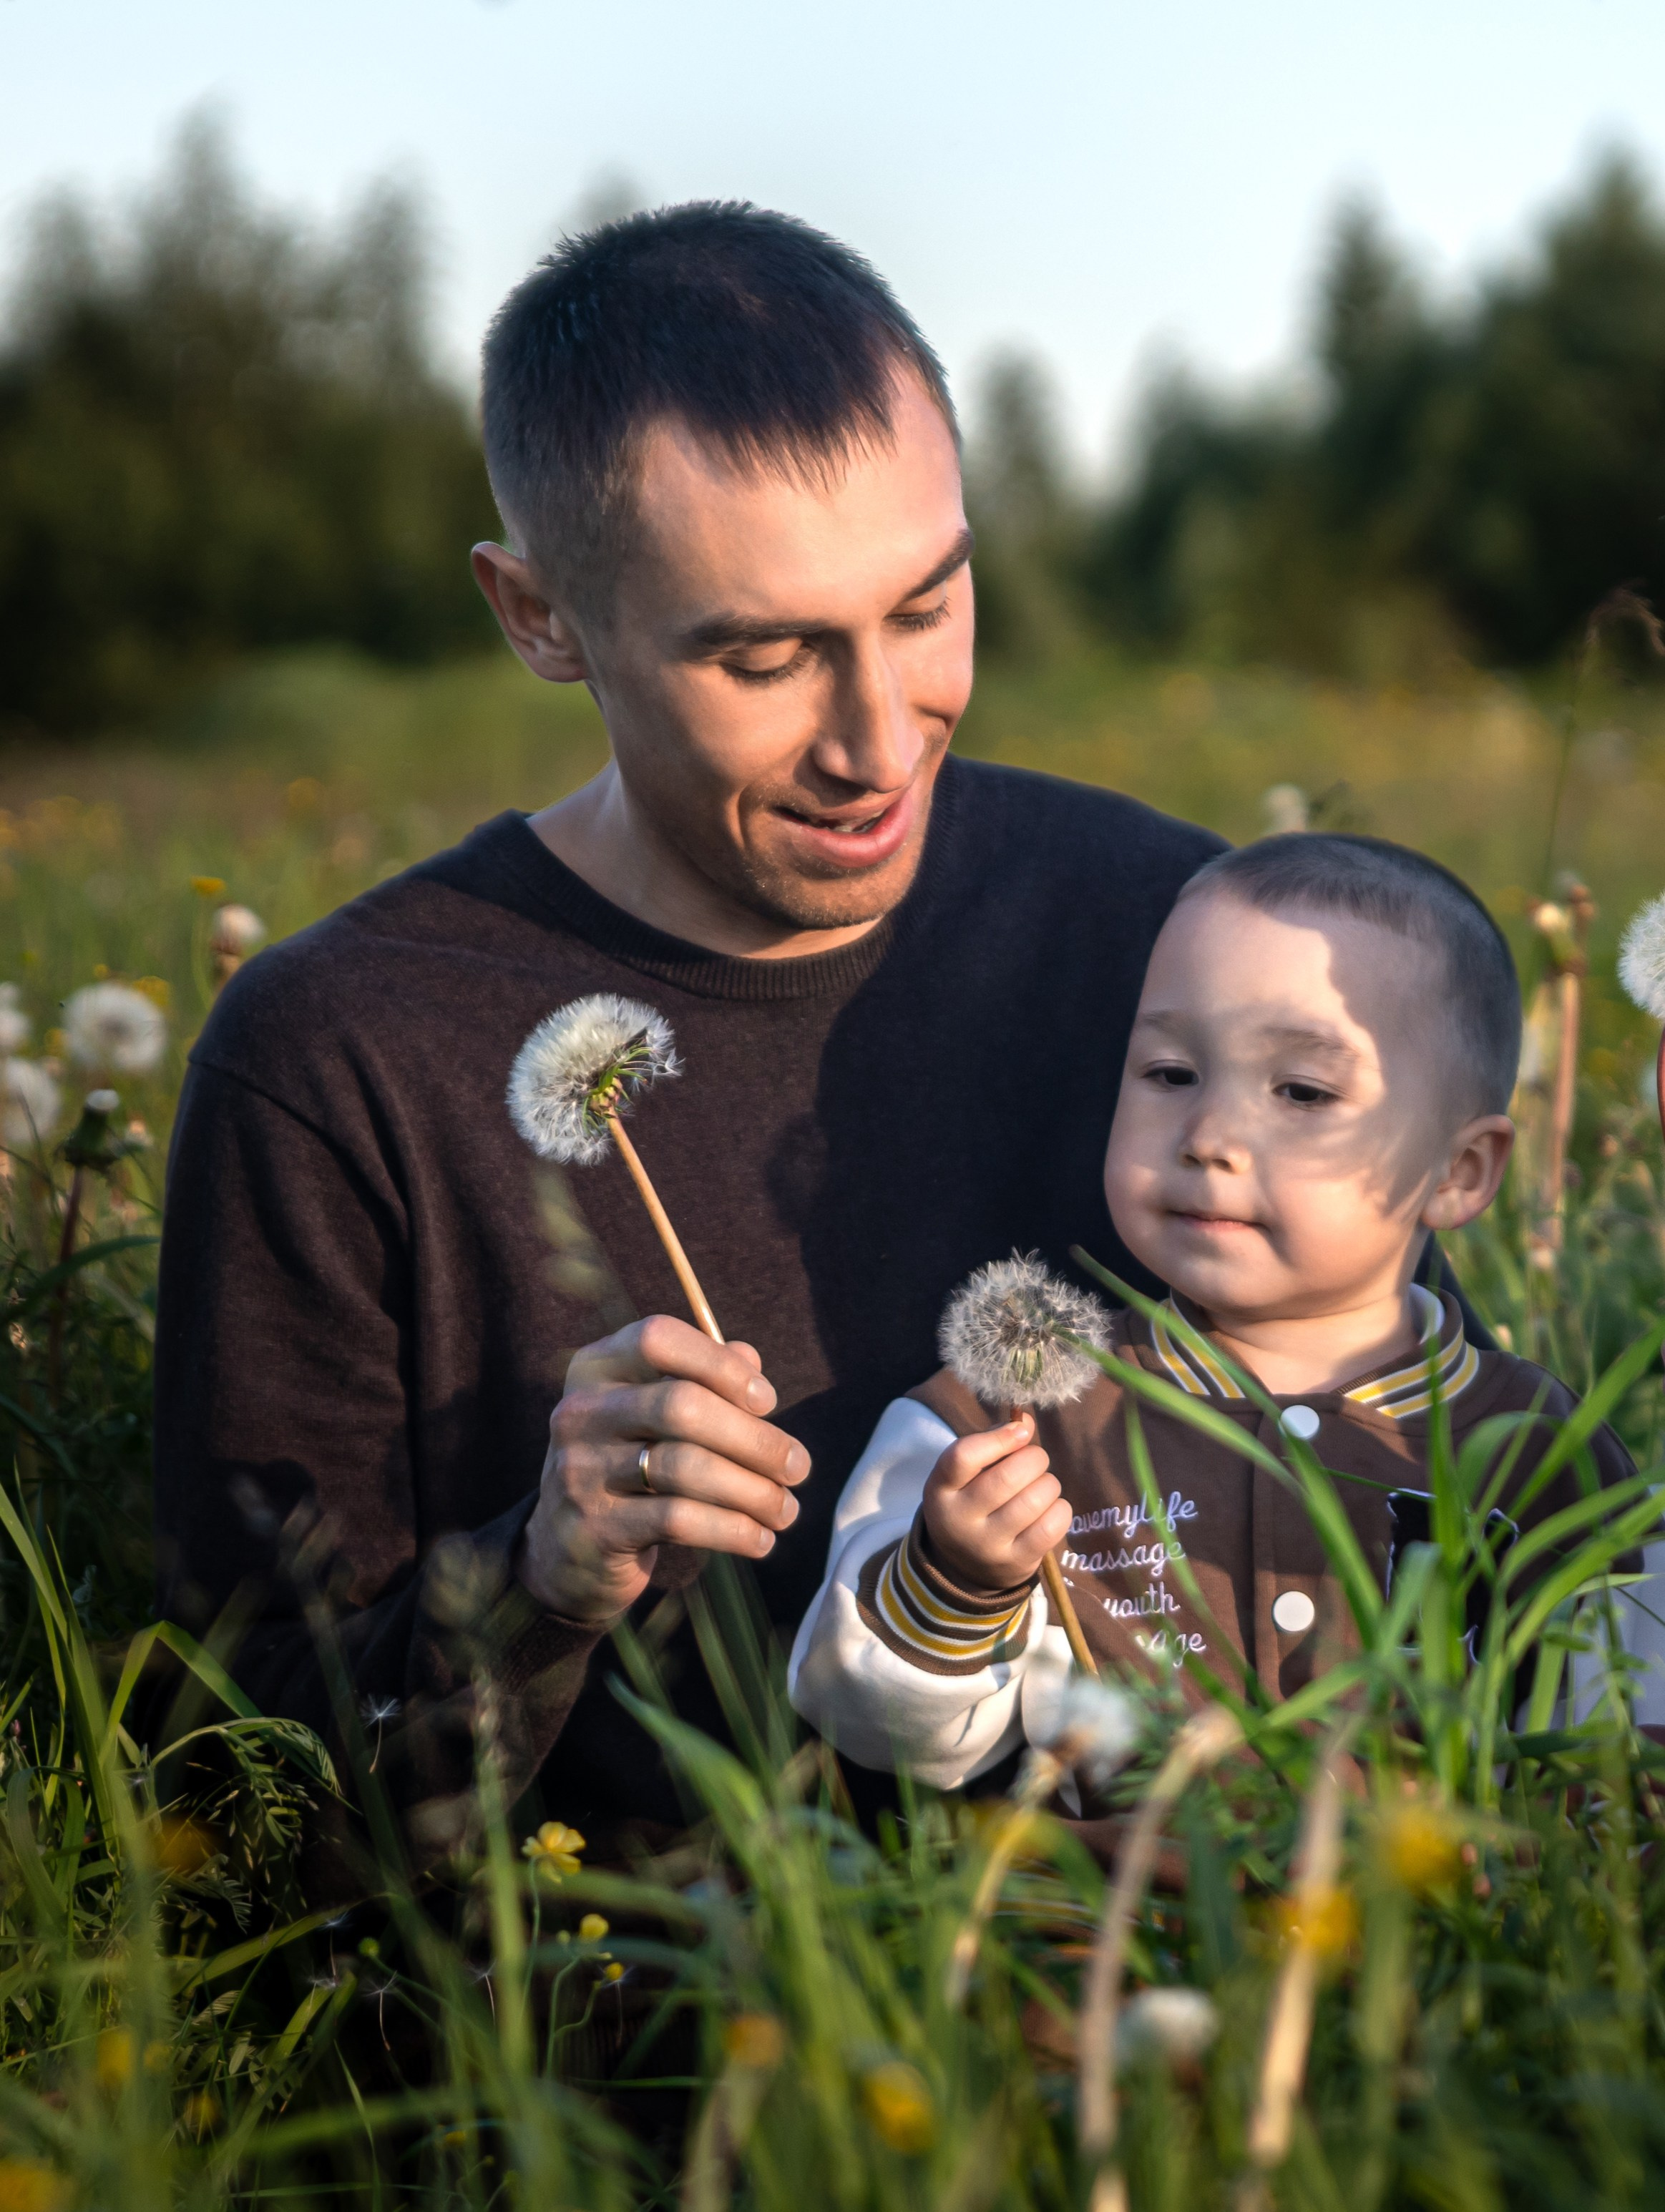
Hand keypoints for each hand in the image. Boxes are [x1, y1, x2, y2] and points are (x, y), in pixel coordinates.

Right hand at [517, 1316, 809, 1622]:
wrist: (566, 1551)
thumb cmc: (629, 1466)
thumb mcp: (653, 1415)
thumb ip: (700, 1379)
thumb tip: (749, 1358)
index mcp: (596, 1368)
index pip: (657, 1339)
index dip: (720, 1364)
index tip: (768, 1400)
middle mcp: (580, 1412)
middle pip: (682, 1406)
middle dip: (754, 1438)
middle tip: (798, 1467)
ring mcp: (580, 1470)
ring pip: (685, 1467)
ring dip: (753, 1491)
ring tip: (787, 1510)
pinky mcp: (593, 1527)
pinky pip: (678, 1520)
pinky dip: (732, 1530)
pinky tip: (761, 1540)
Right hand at [921, 1413, 1069, 1592]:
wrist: (966, 1565)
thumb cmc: (972, 1502)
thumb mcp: (967, 1474)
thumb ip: (993, 1441)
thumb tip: (1026, 1423)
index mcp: (941, 1490)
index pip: (963, 1457)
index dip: (998, 1438)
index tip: (1020, 1431)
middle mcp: (959, 1521)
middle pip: (1008, 1477)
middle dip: (1034, 1458)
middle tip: (1035, 1460)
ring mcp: (988, 1546)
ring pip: (1034, 1500)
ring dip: (1049, 1484)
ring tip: (1042, 1485)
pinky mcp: (1015, 1563)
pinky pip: (1051, 1527)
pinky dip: (1060, 1509)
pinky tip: (1050, 1508)